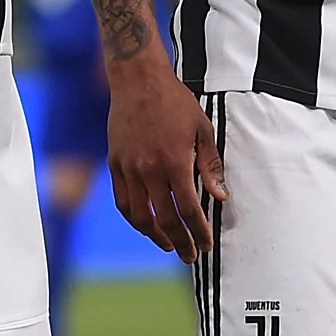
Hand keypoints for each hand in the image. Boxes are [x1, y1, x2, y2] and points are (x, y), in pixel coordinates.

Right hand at [107, 49, 226, 262]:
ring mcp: (129, 168)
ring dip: (155, 235)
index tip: (206, 244)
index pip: (190, 209)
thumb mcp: (202, 129)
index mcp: (175, 162)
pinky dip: (134, 218)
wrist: (138, 80)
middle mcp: (150, 170)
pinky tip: (145, 224)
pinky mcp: (115, 163)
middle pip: (165, 219)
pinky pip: (122, 200)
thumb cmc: (175, 102)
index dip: (199, 231)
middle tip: (190, 255)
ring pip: (140, 215)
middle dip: (180, 242)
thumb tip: (221, 196)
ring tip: (168, 244)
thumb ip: (211, 165)